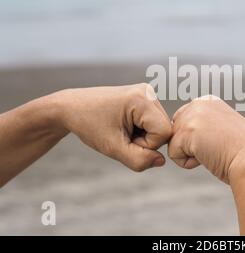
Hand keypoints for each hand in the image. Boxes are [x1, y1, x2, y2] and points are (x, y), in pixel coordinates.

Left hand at [54, 84, 171, 171]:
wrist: (71, 107)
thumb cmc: (89, 125)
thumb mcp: (112, 148)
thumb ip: (139, 159)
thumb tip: (162, 161)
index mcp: (141, 98)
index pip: (164, 132)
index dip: (147, 145)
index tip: (124, 140)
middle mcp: (148, 91)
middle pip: (164, 129)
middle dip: (145, 140)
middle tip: (121, 136)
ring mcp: (146, 92)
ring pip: (160, 126)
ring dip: (143, 136)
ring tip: (121, 130)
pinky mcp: (143, 96)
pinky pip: (154, 121)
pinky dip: (141, 130)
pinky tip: (124, 126)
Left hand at [168, 96, 244, 183]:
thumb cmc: (241, 152)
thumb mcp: (221, 128)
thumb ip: (202, 124)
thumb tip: (179, 135)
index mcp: (208, 101)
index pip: (184, 122)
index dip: (197, 140)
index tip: (219, 141)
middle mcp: (199, 103)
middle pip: (176, 132)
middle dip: (191, 146)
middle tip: (216, 147)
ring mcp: (192, 115)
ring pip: (174, 143)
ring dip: (190, 154)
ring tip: (213, 151)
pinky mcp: (187, 131)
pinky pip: (173, 154)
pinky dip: (188, 163)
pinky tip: (208, 157)